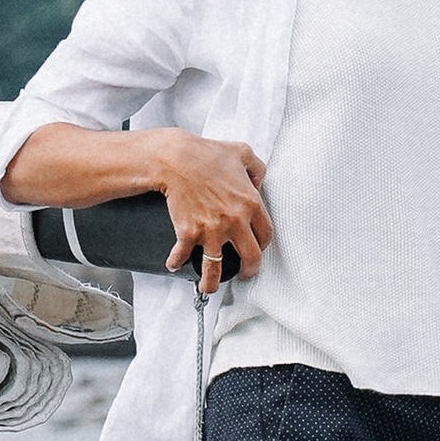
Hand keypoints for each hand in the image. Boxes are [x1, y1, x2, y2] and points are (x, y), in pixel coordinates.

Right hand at [153, 132, 271, 292]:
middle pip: (250, 258)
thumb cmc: (206, 154)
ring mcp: (212, 231)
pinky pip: (183, 256)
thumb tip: (259, 184)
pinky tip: (174, 264)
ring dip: (211, 283)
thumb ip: (257, 168)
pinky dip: (176, 262)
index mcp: (251, 204)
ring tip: (207, 287)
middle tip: (243, 274)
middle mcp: (235, 222)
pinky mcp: (189, 233)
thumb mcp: (242, 153)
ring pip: (216, 269)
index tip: (256, 250)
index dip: (262, 246)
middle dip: (248, 271)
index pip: (265, 235)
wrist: (175, 159)